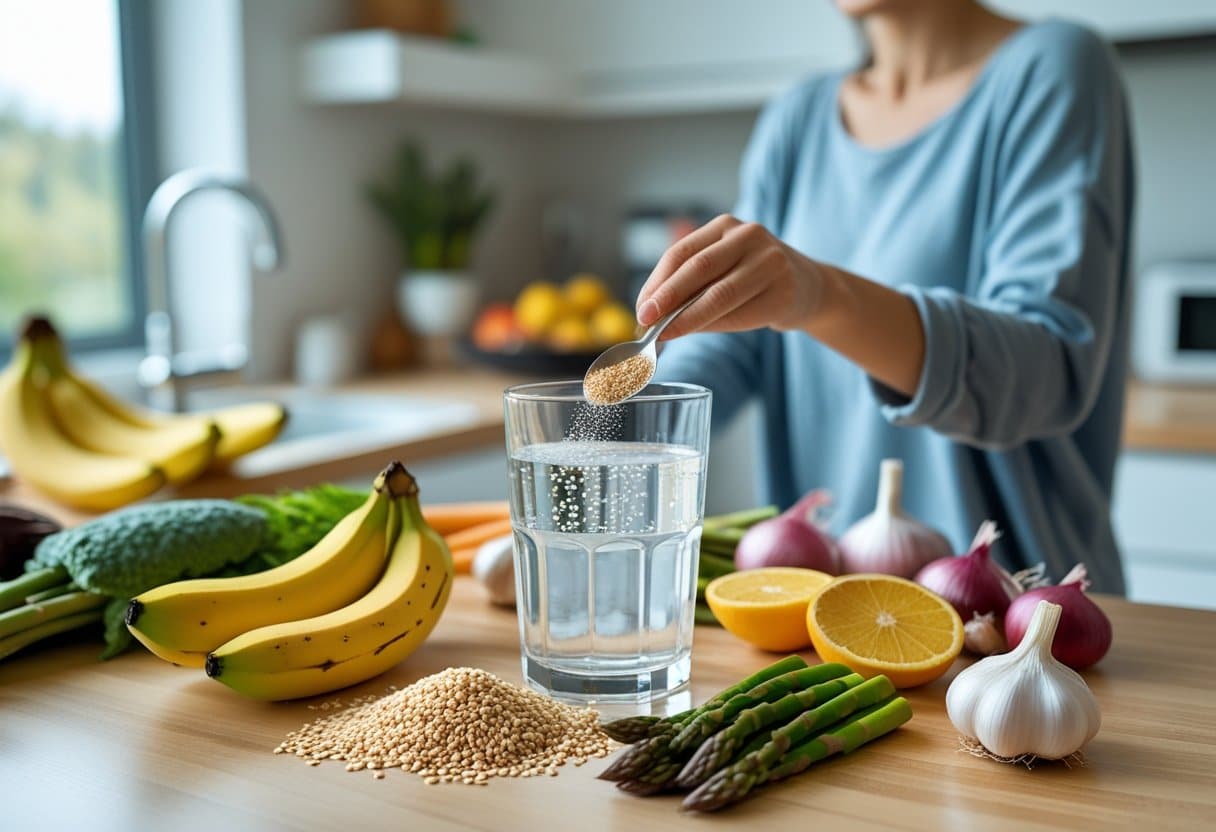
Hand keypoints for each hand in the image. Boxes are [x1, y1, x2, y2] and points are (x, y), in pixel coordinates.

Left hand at [635, 214, 825, 338]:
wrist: (808, 288)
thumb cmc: (752, 280)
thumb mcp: (723, 267)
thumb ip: (691, 285)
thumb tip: (650, 315)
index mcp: (726, 225)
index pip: (681, 252)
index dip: (656, 282)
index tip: (639, 308)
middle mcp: (750, 236)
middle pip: (699, 268)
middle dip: (667, 298)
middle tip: (645, 321)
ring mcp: (771, 262)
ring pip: (719, 294)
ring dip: (687, 318)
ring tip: (664, 334)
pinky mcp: (784, 293)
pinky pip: (741, 314)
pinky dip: (713, 326)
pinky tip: (695, 333)